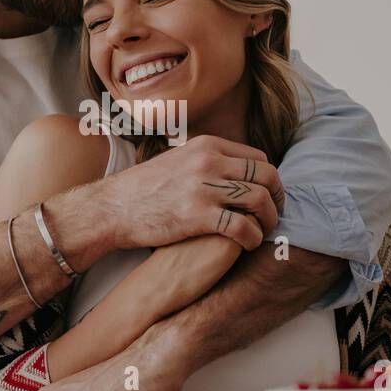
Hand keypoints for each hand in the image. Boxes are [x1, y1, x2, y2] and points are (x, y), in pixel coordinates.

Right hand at [105, 135, 283, 251]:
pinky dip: (252, 238)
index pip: (259, 159)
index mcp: (207, 145)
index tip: (268, 195)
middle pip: (267, 176)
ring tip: (262, 231)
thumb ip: (207, 160)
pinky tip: (248, 245)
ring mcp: (204, 188)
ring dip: (267, 220)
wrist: (113, 207)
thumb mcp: (179, 159)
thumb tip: (235, 166)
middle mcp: (209, 161)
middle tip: (273, 215)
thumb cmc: (145, 188)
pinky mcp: (198, 216)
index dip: (269, 180)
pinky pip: (242, 227)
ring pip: (259, 200)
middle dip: (277, 198)